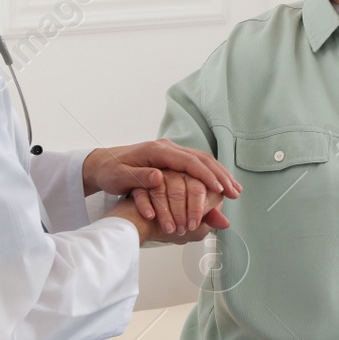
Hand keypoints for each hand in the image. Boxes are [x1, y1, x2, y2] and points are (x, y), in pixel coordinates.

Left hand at [83, 140, 240, 235]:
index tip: (220, 189)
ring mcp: (171, 151)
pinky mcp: (172, 158)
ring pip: (202, 160)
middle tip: (236, 191)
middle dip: (220, 175)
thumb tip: (160, 178)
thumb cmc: (110, 172)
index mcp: (157, 150)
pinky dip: (211, 174)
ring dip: (220, 174)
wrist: (102, 163)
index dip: (206, 175)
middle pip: (200, 159)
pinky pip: (197, 165)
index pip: (188, 161)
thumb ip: (140, 178)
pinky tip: (221, 184)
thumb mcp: (120, 177)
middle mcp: (167, 148)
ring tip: (235, 189)